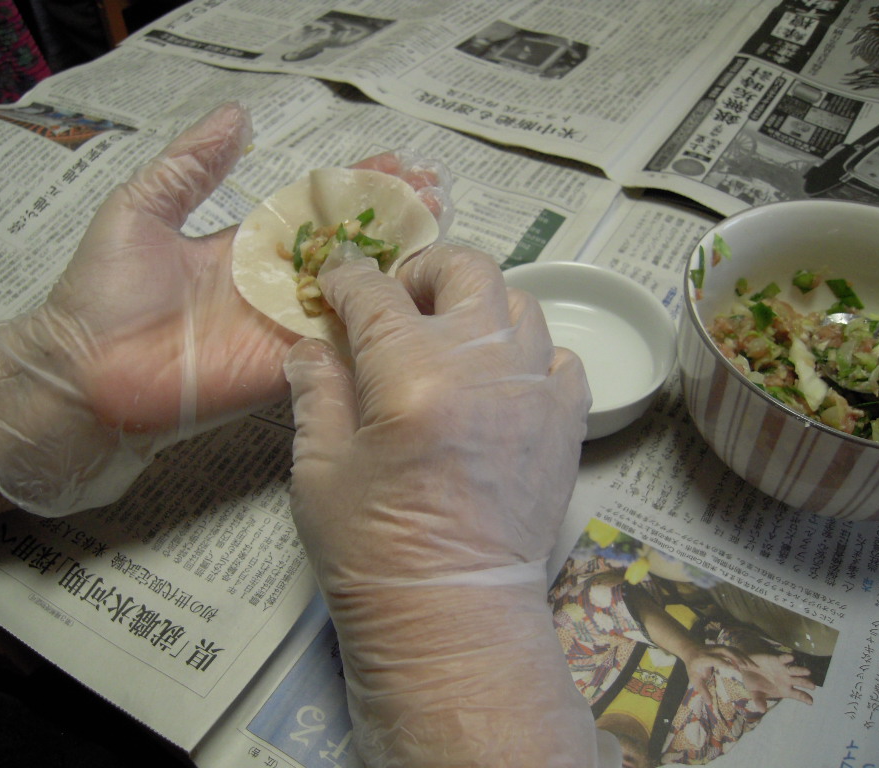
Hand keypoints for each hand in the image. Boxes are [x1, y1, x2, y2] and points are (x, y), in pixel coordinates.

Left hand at [0, 103, 446, 515]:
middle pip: (348, 247)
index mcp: (246, 245)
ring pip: (355, 291)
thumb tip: (237, 116)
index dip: (357, 185)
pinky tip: (414, 295)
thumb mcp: (141, 209)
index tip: (398, 162)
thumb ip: (191, 167)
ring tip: (439, 230)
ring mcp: (283, 326)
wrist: (82, 372)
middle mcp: (275, 284)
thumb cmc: (101, 291)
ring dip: (397, 263)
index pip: (317, 208)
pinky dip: (377, 321)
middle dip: (392, 219)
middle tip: (434, 194)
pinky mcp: (284, 366)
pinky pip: (339, 342)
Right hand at [285, 245, 599, 765]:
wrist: (452, 613)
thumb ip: (316, 390)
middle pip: (466, 269)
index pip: (376, 291)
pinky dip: (528, 350)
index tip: (335, 283)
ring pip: (518, 303)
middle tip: (400, 296)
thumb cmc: (370, 548)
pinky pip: (558, 355)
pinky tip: (500, 378)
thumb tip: (312, 345)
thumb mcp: (318, 468)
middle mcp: (482, 362)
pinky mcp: (566, 420)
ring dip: (477, 305)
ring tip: (450, 335)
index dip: (348, 278)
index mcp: (409, 370)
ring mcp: (533, 387)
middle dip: (425, 267)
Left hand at [681, 644, 750, 701]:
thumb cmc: (693, 666)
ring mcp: (717, 647)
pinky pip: (734, 649)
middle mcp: (711, 651)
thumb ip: (702, 690)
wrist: (689, 650)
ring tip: (752, 665)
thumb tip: (709, 703)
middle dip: (736, 657)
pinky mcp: (722, 647)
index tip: (736, 669)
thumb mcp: (695, 679)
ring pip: (731, 649)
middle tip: (747, 666)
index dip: (725, 663)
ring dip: (742, 656)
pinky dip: (742, 655)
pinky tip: (750, 662)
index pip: (716, 659)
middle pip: (725, 650)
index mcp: (704, 658)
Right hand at [740, 652, 815, 709]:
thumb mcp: (754, 693)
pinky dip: (787, 658)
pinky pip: (784, 659)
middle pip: (800, 682)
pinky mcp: (777, 660)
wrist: (745, 667)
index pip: (798, 695)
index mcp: (785, 690)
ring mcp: (783, 670)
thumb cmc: (753, 682)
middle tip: (812, 686)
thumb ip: (759, 701)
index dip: (805, 698)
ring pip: (795, 670)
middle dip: (806, 684)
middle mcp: (787, 680)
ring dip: (801, 671)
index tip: (810, 701)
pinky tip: (791, 658)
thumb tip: (762, 710)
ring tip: (808, 672)